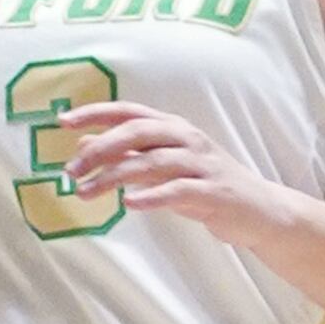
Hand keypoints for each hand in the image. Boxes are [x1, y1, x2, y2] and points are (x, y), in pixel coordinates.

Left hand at [48, 104, 278, 248]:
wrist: (261, 210)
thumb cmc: (206, 185)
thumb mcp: (163, 168)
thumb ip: (127, 155)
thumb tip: (82, 147)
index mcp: (174, 127)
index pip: (129, 112)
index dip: (96, 113)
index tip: (63, 122)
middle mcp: (187, 138)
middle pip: (138, 133)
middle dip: (100, 149)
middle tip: (70, 170)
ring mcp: (202, 164)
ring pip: (152, 162)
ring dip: (114, 177)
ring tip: (85, 192)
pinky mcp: (213, 191)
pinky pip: (178, 190)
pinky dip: (151, 196)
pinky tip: (128, 204)